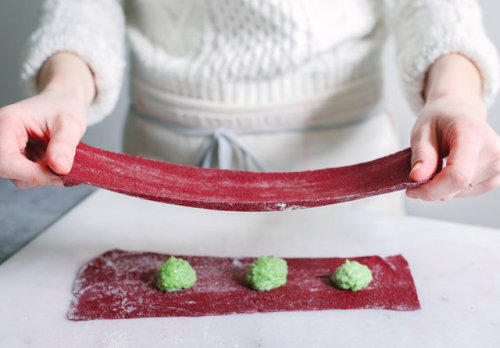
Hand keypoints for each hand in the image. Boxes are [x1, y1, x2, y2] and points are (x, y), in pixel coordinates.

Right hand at [0, 52, 93, 188]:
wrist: (64, 103)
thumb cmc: (64, 107)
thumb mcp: (71, 123)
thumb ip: (64, 145)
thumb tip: (60, 169)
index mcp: (8, 122)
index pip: (6, 158)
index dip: (31, 174)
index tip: (58, 177)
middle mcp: (1, 135)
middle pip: (6, 169)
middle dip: (36, 176)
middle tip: (62, 171)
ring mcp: (7, 148)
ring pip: (16, 176)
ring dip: (40, 176)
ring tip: (58, 160)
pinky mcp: (16, 157)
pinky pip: (24, 175)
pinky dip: (41, 175)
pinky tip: (52, 161)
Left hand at [407, 94, 499, 200]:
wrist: (460, 112)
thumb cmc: (440, 120)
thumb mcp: (422, 131)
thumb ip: (421, 155)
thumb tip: (416, 178)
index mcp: (473, 134)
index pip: (457, 175)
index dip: (432, 189)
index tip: (412, 190)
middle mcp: (493, 151)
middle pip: (458, 186)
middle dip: (431, 187)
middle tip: (418, 174)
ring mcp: (498, 166)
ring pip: (460, 192)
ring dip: (441, 187)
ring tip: (436, 165)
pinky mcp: (496, 177)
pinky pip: (467, 192)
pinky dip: (451, 188)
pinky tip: (447, 170)